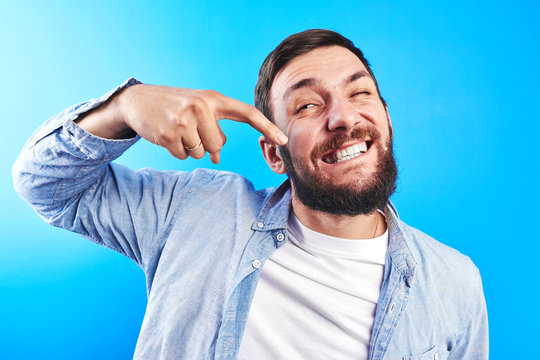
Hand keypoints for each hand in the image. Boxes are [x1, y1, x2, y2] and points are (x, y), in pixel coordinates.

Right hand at [115, 84, 287, 163]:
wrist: (139, 100)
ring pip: (201, 153)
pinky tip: (167, 135)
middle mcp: (202, 106)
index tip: (283, 139)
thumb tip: (217, 158)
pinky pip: (184, 156)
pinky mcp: (170, 134)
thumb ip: (213, 130)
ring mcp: (185, 120)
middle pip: (217, 145)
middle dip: (205, 145)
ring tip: (177, 130)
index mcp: (214, 99)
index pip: (247, 113)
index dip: (267, 127)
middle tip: (189, 130)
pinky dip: (177, 151)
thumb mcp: (198, 112)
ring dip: (190, 148)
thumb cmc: (175, 107)